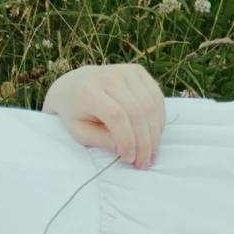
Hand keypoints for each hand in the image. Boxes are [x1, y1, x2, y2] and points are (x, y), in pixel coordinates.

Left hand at [42, 63, 165, 167]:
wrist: (74, 84)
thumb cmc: (75, 113)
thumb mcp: (81, 132)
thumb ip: (103, 140)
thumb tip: (128, 151)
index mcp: (90, 91)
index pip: (116, 116)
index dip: (127, 140)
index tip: (129, 159)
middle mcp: (110, 76)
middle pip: (137, 111)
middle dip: (144, 141)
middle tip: (145, 162)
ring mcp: (127, 71)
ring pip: (150, 104)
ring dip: (155, 133)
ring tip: (151, 153)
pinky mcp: (138, 71)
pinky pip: (156, 96)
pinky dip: (159, 118)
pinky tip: (154, 135)